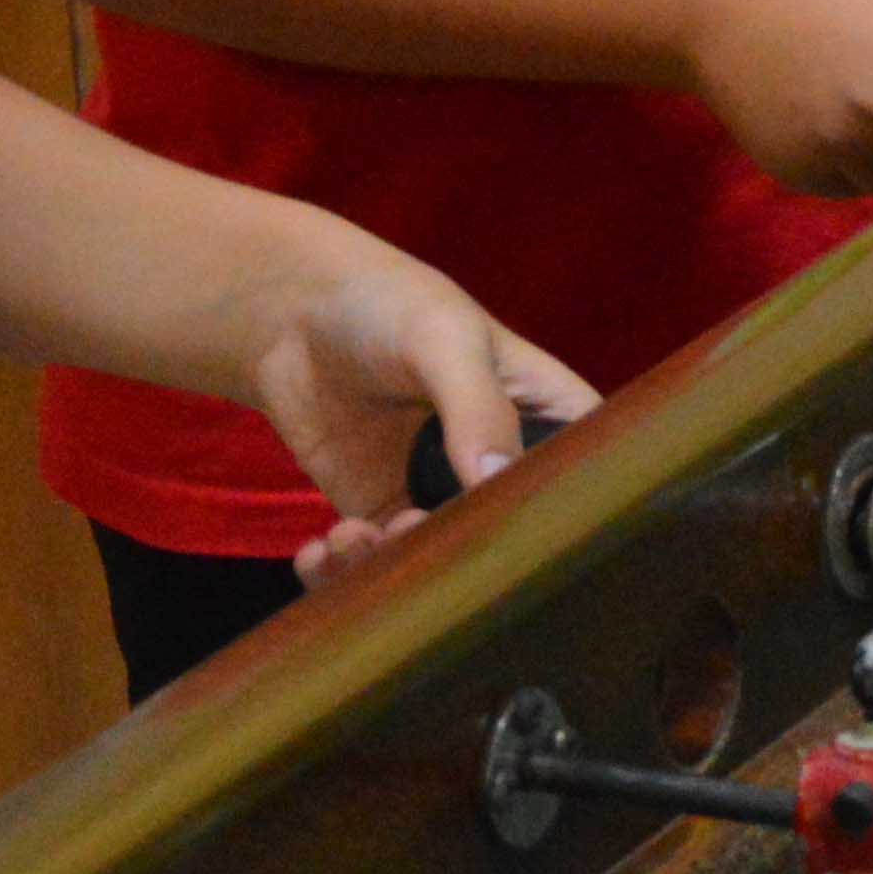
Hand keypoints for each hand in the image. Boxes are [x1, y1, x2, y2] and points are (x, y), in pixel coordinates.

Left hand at [236, 223, 596, 579]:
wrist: (292, 308)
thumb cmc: (387, 301)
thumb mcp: (444, 338)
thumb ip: (475, 406)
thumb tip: (492, 480)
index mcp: (547, 415)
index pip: (580, 479)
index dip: (555, 518)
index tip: (507, 535)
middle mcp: (499, 464)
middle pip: (508, 537)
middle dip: (461, 557)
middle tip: (411, 531)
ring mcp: (437, 494)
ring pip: (438, 562)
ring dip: (394, 567)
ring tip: (355, 537)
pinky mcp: (380, 513)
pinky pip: (376, 564)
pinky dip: (346, 572)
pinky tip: (321, 551)